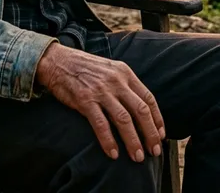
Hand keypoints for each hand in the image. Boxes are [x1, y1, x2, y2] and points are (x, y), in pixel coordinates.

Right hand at [35, 42, 164, 161]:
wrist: (58, 61)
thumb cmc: (85, 68)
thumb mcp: (110, 69)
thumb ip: (124, 85)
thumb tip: (140, 108)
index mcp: (125, 72)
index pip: (148, 98)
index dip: (157, 119)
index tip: (161, 136)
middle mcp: (116, 81)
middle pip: (140, 110)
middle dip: (150, 134)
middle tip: (154, 152)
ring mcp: (101, 90)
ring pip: (124, 119)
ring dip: (133, 141)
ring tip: (137, 157)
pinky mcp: (85, 100)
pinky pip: (101, 124)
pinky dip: (109, 141)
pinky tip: (113, 154)